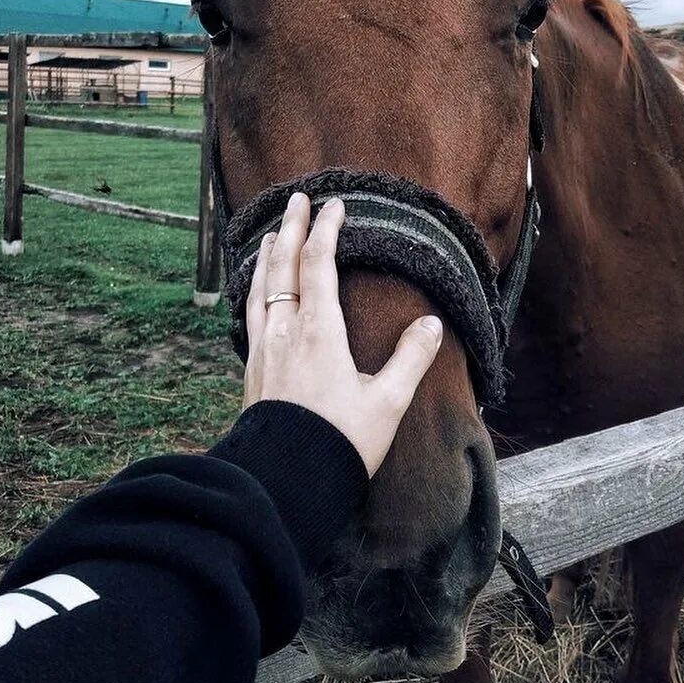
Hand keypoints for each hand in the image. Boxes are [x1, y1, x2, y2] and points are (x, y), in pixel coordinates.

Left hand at [243, 191, 442, 476]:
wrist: (283, 484)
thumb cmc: (339, 443)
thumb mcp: (387, 403)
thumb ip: (410, 360)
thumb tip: (432, 324)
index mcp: (318, 331)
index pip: (320, 264)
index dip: (328, 230)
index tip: (336, 204)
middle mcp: (285, 331)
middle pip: (284, 266)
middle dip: (293, 228)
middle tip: (298, 199)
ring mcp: (262, 349)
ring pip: (260, 287)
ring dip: (268, 255)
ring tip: (273, 235)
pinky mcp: (251, 370)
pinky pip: (250, 314)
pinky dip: (255, 289)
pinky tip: (257, 295)